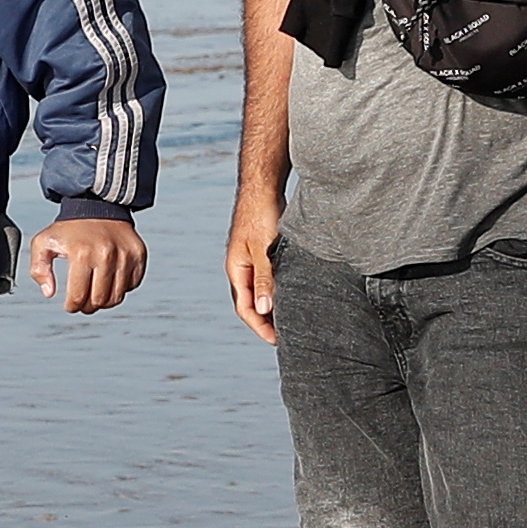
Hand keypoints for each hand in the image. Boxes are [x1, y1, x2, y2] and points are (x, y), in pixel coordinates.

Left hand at [31, 215, 145, 315]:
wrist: (96, 205)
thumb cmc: (68, 229)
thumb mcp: (43, 243)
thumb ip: (38, 269)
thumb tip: (49, 292)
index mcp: (81, 253)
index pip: (78, 297)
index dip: (72, 307)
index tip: (70, 305)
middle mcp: (105, 254)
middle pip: (99, 300)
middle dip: (88, 307)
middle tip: (83, 302)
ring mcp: (125, 255)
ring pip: (117, 297)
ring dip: (105, 301)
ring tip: (95, 295)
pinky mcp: (138, 255)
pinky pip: (132, 285)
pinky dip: (121, 288)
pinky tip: (110, 281)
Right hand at [226, 183, 283, 342]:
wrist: (262, 186)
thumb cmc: (262, 214)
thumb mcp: (265, 250)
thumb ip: (265, 279)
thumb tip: (263, 309)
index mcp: (236, 270)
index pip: (246, 309)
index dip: (261, 327)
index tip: (278, 341)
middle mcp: (240, 268)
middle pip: (250, 304)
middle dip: (265, 322)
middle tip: (286, 337)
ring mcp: (249, 260)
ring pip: (258, 291)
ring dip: (271, 307)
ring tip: (290, 320)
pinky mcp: (260, 252)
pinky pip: (266, 279)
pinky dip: (275, 291)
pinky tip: (290, 294)